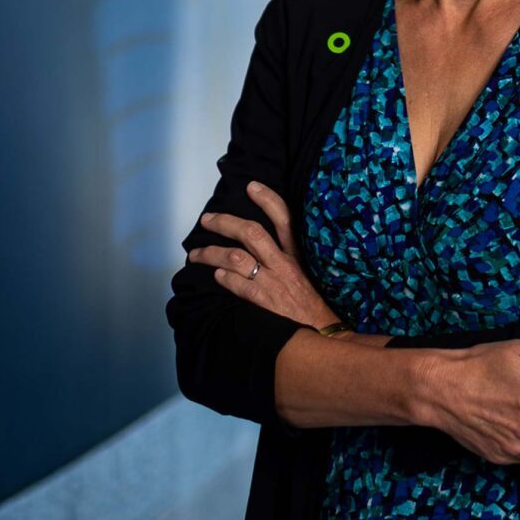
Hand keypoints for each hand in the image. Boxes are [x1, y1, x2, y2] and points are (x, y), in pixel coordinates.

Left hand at [188, 181, 337, 329]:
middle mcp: (284, 264)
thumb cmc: (313, 305)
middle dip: (225, 222)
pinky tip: (215, 275)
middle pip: (251, 233)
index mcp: (298, 254)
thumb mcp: (308, 273)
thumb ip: (289, 258)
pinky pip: (238, 284)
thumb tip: (263, 246)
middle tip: (207, 219)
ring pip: (236, 257)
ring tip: (196, 254)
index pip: (284, 218)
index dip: (267, 199)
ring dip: (211, 253)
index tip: (251, 186)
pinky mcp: (264, 302)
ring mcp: (273, 282)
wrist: (324, 333)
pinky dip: (224, 277)